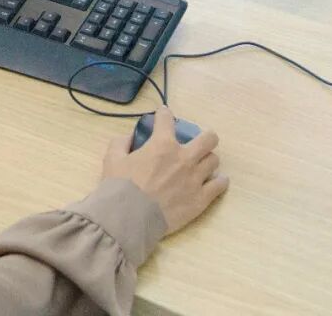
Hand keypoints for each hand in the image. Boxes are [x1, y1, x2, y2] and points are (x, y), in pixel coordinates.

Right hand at [102, 108, 227, 234]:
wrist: (130, 217)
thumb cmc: (119, 187)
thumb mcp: (112, 159)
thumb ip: (120, 143)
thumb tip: (130, 137)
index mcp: (162, 145)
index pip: (167, 120)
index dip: (164, 114)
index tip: (164, 114)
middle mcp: (184, 157)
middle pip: (209, 139)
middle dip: (204, 137)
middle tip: (197, 142)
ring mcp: (196, 178)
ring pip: (214, 160)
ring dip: (207, 160)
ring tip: (201, 165)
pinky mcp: (202, 198)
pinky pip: (220, 185)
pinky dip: (218, 181)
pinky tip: (213, 182)